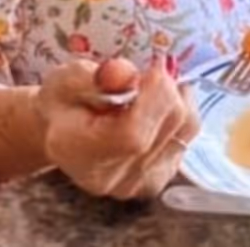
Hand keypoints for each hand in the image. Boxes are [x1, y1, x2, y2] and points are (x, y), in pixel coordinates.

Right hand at [35, 55, 199, 199]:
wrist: (62, 130)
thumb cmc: (63, 100)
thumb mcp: (68, 77)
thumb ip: (93, 76)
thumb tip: (123, 74)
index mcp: (79, 153)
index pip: (133, 135)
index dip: (155, 95)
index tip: (154, 64)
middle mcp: (111, 178)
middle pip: (167, 128)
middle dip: (168, 89)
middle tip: (151, 71)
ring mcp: (136, 184)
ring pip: (185, 130)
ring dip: (178, 97)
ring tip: (152, 88)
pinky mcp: (156, 180)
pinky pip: (187, 137)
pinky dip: (180, 113)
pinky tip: (157, 107)